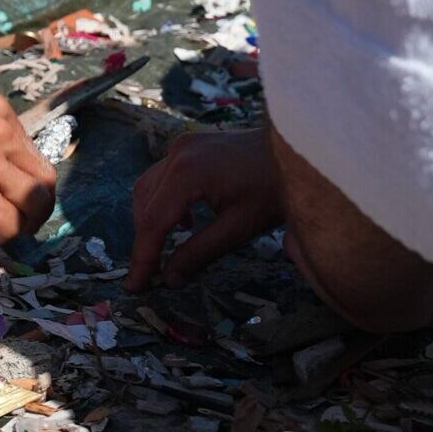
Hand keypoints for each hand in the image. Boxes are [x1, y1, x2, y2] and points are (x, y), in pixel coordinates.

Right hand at [126, 126, 283, 289]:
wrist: (297, 152)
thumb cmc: (272, 191)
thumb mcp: (239, 229)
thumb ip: (199, 253)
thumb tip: (169, 279)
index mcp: (187, 174)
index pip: (153, 221)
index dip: (142, 256)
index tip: (135, 286)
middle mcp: (176, 155)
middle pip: (145, 203)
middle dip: (145, 240)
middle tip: (150, 273)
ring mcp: (180, 146)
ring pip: (148, 188)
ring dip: (151, 219)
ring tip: (163, 248)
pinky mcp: (187, 145)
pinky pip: (162, 176)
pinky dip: (163, 201)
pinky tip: (183, 219)